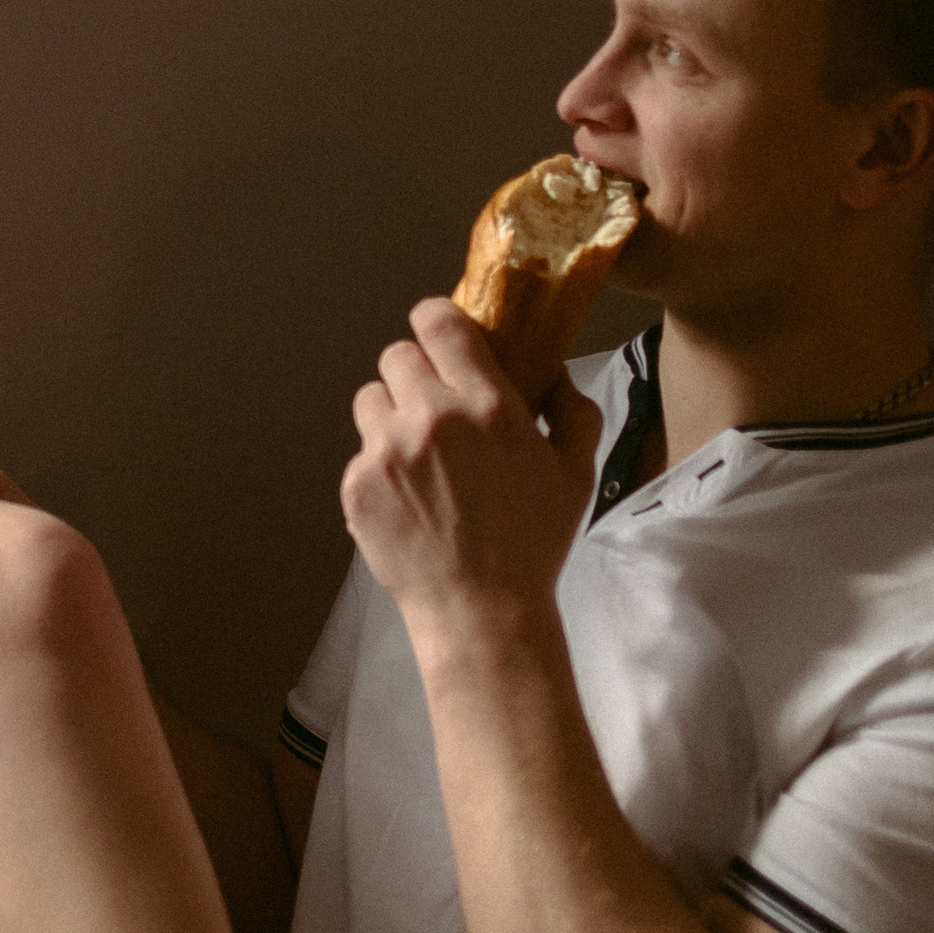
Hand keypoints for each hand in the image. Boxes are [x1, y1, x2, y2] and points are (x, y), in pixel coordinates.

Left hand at [342, 298, 601, 646]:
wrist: (481, 611)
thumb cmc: (533, 544)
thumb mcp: (576, 473)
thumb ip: (572, 412)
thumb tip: (554, 374)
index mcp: (486, 404)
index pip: (437, 322)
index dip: (436, 321)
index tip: (442, 335)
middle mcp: (430, 418)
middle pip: (396, 354)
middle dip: (415, 372)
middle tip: (435, 405)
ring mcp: (386, 451)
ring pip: (370, 399)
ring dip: (391, 415)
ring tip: (417, 453)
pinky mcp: (357, 485)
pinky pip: (360, 451)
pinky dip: (379, 466)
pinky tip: (409, 497)